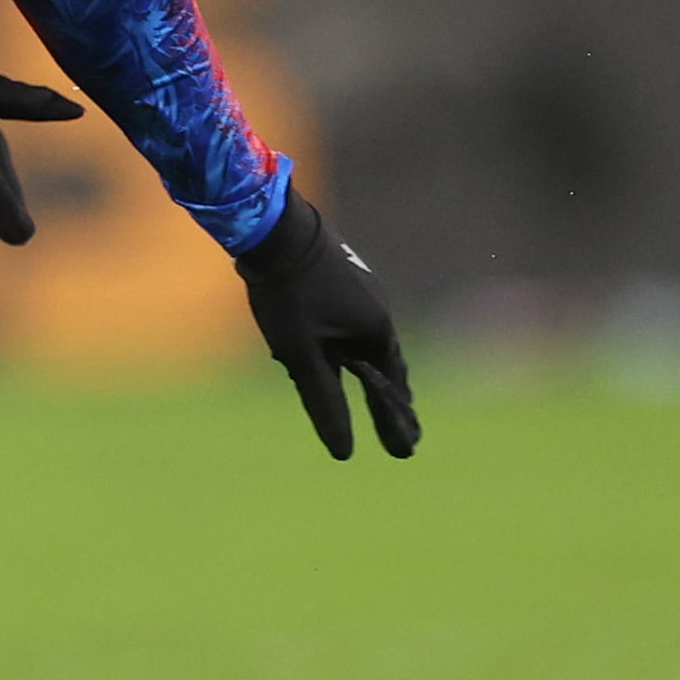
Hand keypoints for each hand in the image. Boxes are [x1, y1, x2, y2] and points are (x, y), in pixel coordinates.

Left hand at [237, 189, 418, 462]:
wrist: (273, 228)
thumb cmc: (289, 292)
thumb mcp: (302, 353)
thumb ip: (324, 401)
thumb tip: (343, 451)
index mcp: (377, 332)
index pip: (392, 389)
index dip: (395, 422)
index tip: (405, 451)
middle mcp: (378, 311)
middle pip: (387, 367)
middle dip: (391, 401)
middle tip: (404, 431)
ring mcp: (361, 291)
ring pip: (366, 343)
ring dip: (369, 373)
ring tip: (374, 391)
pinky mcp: (341, 278)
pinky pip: (350, 323)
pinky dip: (348, 346)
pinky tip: (332, 348)